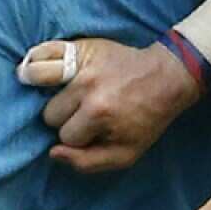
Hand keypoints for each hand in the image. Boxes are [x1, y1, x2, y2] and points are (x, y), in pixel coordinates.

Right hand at [31, 38, 199, 171]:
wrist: (169, 77)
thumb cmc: (148, 118)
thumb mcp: (128, 153)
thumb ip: (88, 163)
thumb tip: (53, 152)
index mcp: (99, 112)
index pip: (65, 136)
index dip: (81, 137)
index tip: (99, 129)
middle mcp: (88, 86)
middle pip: (51, 113)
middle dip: (69, 117)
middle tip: (91, 111)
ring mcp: (85, 63)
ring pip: (44, 90)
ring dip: (58, 94)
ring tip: (76, 94)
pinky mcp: (85, 46)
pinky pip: (44, 53)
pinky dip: (41, 63)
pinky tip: (53, 73)